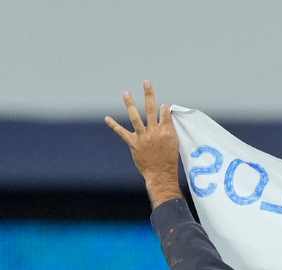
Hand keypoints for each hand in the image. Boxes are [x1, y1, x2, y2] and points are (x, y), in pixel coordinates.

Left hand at [104, 80, 182, 206]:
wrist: (161, 175)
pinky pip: (122, 133)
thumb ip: (169, 128)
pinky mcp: (134, 144)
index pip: (164, 112)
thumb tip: (166, 115)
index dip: (164, 108)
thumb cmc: (169, 160)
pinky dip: (114, 125)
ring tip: (125, 92)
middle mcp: (154, 131)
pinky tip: (107, 118)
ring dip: (130, 103)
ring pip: (136, 116)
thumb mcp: (175, 143)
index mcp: (167, 130)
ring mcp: (143, 137)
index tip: (163, 107)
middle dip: (149, 94)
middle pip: (152, 108)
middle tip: (146, 82)